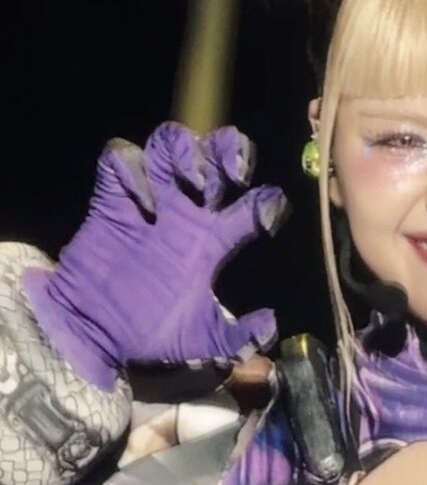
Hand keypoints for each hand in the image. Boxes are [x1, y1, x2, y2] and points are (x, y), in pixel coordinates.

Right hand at [23, 123, 288, 388]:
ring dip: (186, 151)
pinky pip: (120, 158)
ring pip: (171, 143)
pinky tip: (145, 201)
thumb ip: (240, 338)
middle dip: (231, 151)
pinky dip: (134, 169)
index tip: (266, 218)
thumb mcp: (203, 340)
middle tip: (237, 175)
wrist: (95, 335)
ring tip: (194, 181)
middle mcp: (187, 211)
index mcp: (214, 239)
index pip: (255, 203)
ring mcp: (149, 200)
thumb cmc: (151, 332)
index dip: (268, 202)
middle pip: (217, 155)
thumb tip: (272, 324)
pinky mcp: (111, 200)